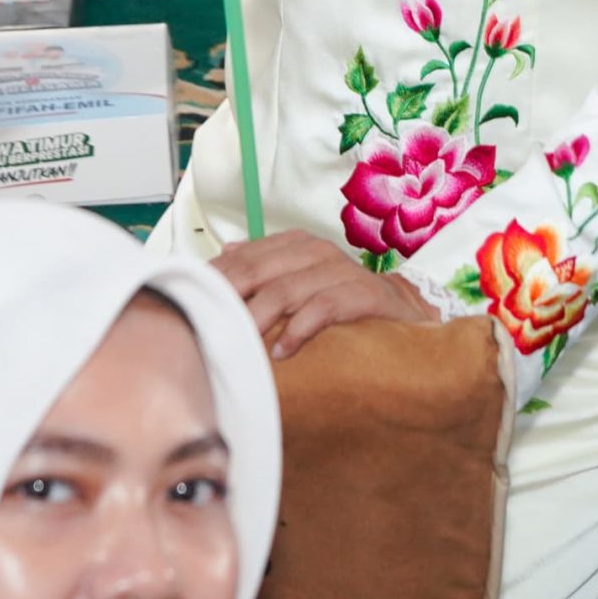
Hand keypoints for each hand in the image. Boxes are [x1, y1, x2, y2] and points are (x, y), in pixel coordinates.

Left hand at [214, 230, 441, 361]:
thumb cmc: (345, 306)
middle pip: (258, 270)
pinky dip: (299, 329)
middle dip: (227, 299)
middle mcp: (318, 252)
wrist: (408, 317)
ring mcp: (344, 272)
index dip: (214, 281)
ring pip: (287, 289)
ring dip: (257, 318)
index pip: (242, 258)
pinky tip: (281, 351)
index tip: (189, 307)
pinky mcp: (368, 296)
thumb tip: (226, 251)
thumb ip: (266, 268)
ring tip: (237, 345)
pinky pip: (326, 307)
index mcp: (297, 247)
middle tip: (205, 328)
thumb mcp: (302, 285)